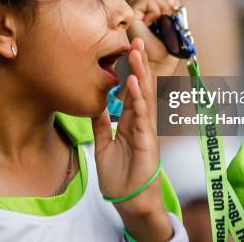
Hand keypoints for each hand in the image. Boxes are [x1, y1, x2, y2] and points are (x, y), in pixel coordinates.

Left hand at [92, 38, 172, 240]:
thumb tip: (95, 105)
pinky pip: (142, 117)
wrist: (128, 201)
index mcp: (130, 122)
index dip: (128, 70)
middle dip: (138, 65)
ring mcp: (145, 131)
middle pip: (140, 88)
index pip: (130, 91)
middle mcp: (140, 123)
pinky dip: (138, 99)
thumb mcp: (103, 145)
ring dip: (140, 75)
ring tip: (135, 54)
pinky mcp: (147, 143)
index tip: (125, 50)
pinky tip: (133, 84)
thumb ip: (101, 124)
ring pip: (144, 97)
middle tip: (136, 41)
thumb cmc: (120, 176)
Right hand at [127, 0, 180, 77]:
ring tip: (163, 18)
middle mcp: (135, 13)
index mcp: (144, 14)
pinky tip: (154, 22)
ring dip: (162, 4)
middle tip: (170, 7)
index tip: (173, 5)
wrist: (161, 63)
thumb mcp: (171, 25)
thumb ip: (169, 10)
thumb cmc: (166, 49)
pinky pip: (147, 0)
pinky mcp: (131, 17)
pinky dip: (157, 9)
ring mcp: (131, 14)